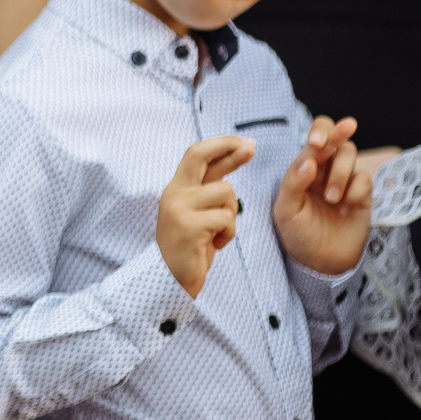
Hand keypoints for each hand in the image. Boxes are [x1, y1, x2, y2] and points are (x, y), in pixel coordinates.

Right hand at [158, 134, 249, 297]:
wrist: (169, 278)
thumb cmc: (189, 246)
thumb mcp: (198, 212)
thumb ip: (209, 189)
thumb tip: (233, 161)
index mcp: (176, 189)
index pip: (195, 155)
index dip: (220, 144)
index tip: (243, 141)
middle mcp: (174, 193)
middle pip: (200, 156)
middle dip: (229, 148)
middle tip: (251, 146)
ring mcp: (179, 208)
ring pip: (225, 193)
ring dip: (231, 213)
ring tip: (217, 231)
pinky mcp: (188, 226)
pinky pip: (226, 218)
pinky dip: (228, 233)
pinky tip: (214, 244)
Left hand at [273, 114, 372, 275]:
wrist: (321, 260)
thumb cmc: (297, 232)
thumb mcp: (286, 210)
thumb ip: (293, 183)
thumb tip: (309, 161)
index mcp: (301, 168)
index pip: (312, 140)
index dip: (319, 132)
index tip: (317, 142)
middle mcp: (323, 169)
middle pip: (336, 138)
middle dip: (338, 134)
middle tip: (344, 131)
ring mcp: (344, 180)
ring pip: (349, 155)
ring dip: (341, 173)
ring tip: (331, 198)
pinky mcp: (362, 193)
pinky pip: (365, 178)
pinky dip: (356, 190)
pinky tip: (347, 206)